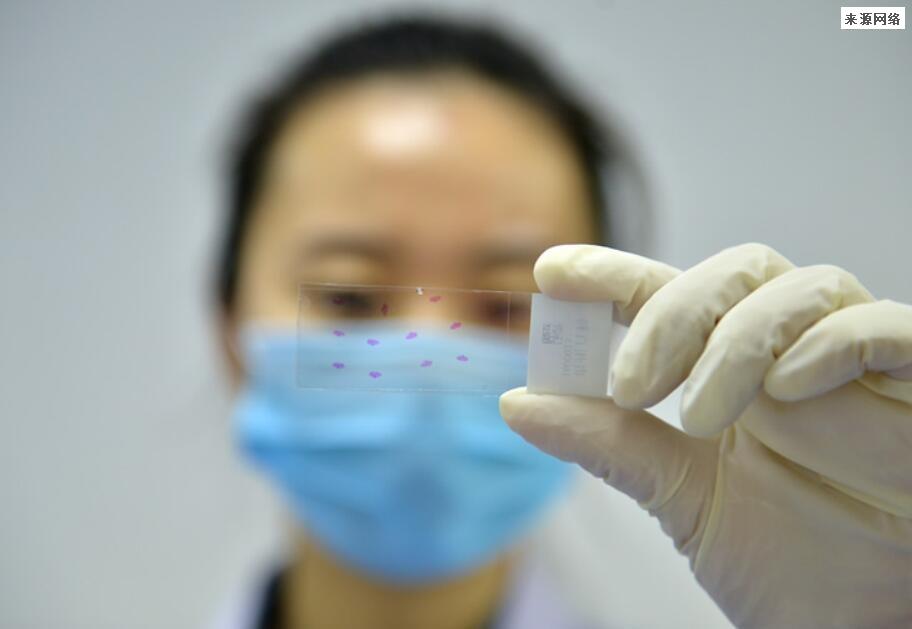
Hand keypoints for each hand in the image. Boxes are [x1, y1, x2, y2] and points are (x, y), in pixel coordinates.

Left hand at [500, 243, 911, 628]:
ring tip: (700, 414)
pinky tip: (788, 388)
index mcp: (732, 372)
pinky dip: (832, 343)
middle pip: (734, 272)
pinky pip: (884, 329)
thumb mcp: (683, 498)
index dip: (611, 272)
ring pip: (798, 288)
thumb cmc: (794, 557)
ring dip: (735, 340)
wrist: (874, 621)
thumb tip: (519, 403)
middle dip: (670, 314)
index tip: (551, 272)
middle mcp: (791, 353)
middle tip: (630, 386)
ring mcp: (855, 365)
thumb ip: (610, 446)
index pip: (669, 293)